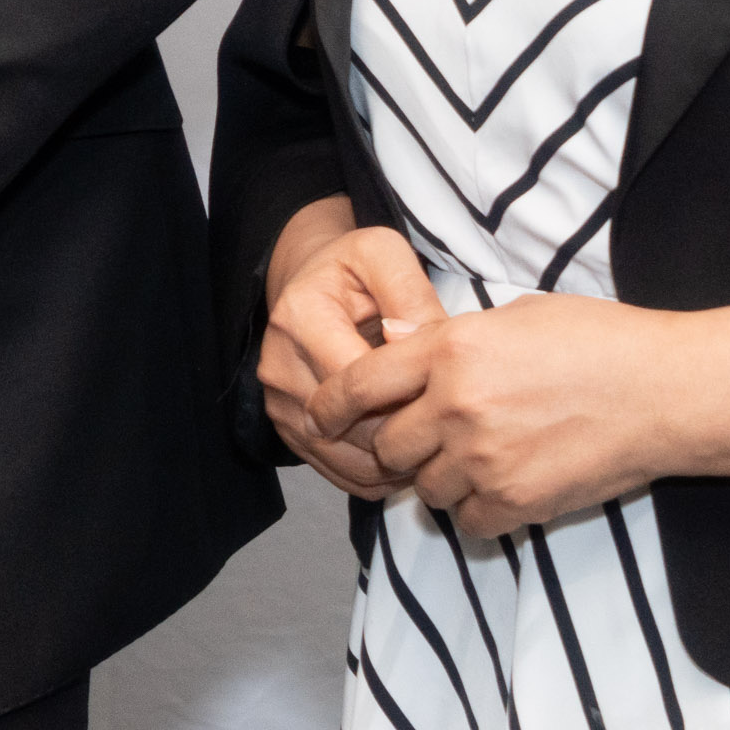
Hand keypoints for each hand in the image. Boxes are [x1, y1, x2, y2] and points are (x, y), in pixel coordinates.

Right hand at [258, 198, 442, 498]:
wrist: (306, 285)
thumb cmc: (350, 269)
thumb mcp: (383, 254)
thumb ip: (410, 294)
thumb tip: (423, 340)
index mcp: (300, 318)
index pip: (358, 383)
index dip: (410, 395)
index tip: (447, 390)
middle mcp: (279, 367)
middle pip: (354, 428)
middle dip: (408, 432)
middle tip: (450, 425)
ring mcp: (279, 405)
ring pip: (349, 460)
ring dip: (396, 462)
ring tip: (433, 440)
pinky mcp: (288, 431)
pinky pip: (340, 474)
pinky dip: (379, 475)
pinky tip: (407, 452)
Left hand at [303, 292, 684, 535]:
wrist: (666, 392)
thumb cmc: (598, 342)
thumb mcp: (513, 317)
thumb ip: (447, 338)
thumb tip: (396, 344)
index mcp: (451, 348)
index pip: (359, 383)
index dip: (330, 404)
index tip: (319, 417)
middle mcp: (456, 404)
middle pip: (387, 444)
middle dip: (399, 445)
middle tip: (430, 439)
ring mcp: (484, 458)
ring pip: (425, 488)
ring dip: (442, 478)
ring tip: (484, 457)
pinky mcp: (517, 501)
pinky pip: (467, 521)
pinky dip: (479, 511)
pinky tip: (508, 486)